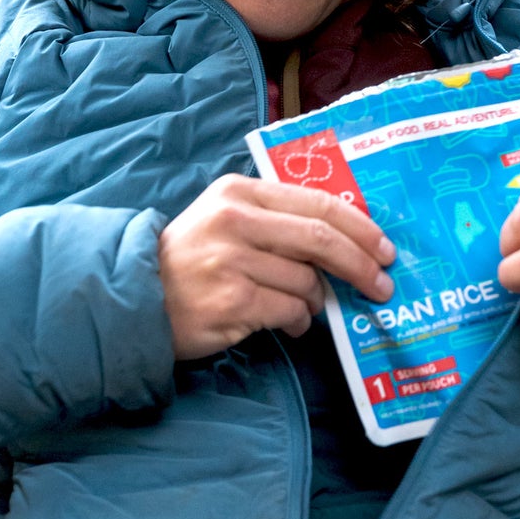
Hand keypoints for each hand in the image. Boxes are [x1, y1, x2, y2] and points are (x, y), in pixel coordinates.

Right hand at [159, 176, 395, 360]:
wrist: (135, 298)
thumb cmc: (189, 261)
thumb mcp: (224, 220)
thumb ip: (276, 220)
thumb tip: (344, 242)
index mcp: (240, 193)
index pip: (317, 203)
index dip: (360, 227)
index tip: (384, 248)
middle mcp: (236, 221)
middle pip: (322, 239)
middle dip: (361, 265)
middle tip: (381, 285)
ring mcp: (233, 262)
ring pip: (307, 282)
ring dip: (318, 301)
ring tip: (309, 308)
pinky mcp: (233, 301)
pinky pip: (290, 312)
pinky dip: (299, 322)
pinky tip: (291, 325)